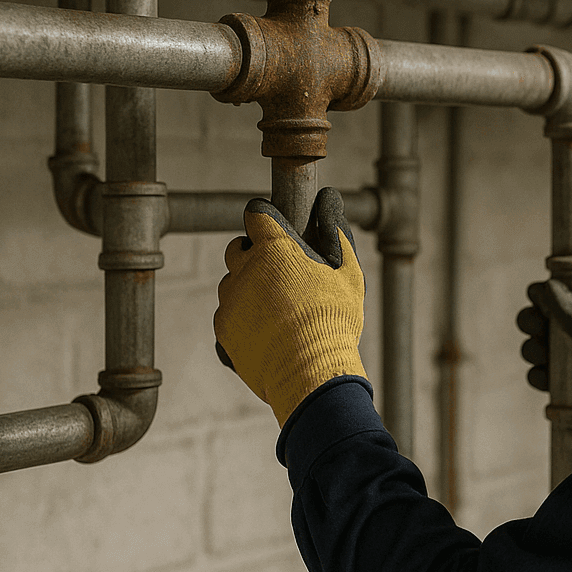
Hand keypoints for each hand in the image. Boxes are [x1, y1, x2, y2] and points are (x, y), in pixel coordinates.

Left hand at [214, 188, 366, 425]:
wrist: (312, 373)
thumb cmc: (334, 320)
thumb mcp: (347, 272)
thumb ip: (335, 231)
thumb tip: (329, 198)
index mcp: (274, 249)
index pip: (257, 214)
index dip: (267, 217)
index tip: (277, 227)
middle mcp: (244, 271)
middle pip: (237, 249)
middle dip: (254, 254)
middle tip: (281, 273)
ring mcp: (230, 302)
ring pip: (232, 285)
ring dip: (248, 289)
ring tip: (278, 310)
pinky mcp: (223, 331)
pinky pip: (228, 316)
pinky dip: (243, 319)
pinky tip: (268, 332)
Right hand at [516, 278, 571, 429]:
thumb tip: (549, 288)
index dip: (553, 288)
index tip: (539, 299)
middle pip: (551, 311)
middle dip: (536, 320)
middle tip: (536, 330)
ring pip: (544, 342)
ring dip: (534, 348)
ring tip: (542, 359)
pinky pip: (546, 370)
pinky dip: (539, 374)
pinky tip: (545, 381)